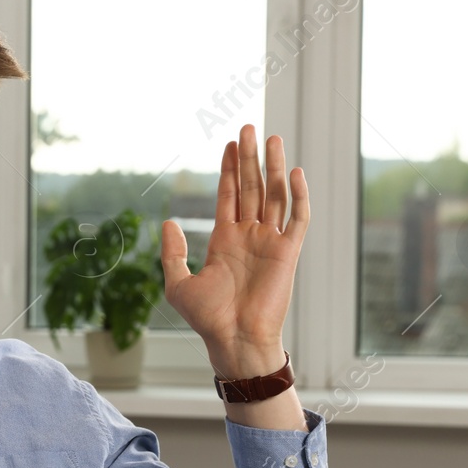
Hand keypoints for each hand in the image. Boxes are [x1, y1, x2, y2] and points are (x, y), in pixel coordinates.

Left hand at [157, 124, 309, 378]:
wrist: (235, 339)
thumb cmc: (208, 319)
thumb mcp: (178, 285)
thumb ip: (173, 252)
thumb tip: (169, 222)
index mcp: (225, 240)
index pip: (229, 195)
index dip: (229, 169)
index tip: (230, 143)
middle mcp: (249, 236)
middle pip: (251, 187)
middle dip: (249, 158)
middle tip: (249, 128)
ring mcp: (270, 242)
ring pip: (274, 195)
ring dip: (274, 167)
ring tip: (271, 139)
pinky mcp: (289, 253)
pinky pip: (298, 218)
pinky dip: (299, 196)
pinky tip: (294, 173)